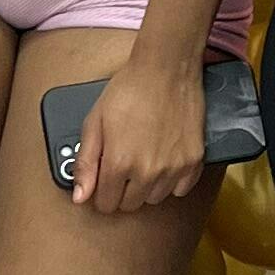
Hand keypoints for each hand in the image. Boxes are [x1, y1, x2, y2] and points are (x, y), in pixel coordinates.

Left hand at [73, 52, 209, 214]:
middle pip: (130, 204)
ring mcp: (174, 167)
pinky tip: (164, 161)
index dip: (101, 192)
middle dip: (122, 190)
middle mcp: (147, 171)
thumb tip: (81, 196)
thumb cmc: (129, 90)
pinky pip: (181, 189)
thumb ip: (85, 163)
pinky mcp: (194, 160)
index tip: (104, 180)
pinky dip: (172, 181)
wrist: (166, 69)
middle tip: (123, 165)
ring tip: (144, 160)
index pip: (106, 204)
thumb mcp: (94, 122)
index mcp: (119, 163)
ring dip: (146, 186)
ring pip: (155, 198)